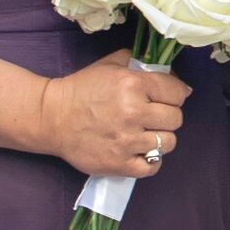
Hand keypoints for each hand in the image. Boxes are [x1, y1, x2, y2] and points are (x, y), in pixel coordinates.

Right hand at [42, 48, 189, 182]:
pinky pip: (153, 166)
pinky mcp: (119, 163)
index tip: (166, 97)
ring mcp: (127, 141)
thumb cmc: (81, 89)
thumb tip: (170, 73)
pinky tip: (140, 151)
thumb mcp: (109, 65)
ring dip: (160, 138)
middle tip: (153, 116)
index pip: (177, 92)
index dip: (175, 94)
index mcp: (132, 84)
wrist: (52, 117)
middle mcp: (133, 112)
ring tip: (145, 134)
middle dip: (168, 115)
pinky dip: (151, 160)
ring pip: (168, 142)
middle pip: (176, 118)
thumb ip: (138, 63)